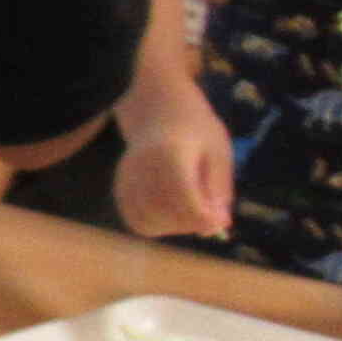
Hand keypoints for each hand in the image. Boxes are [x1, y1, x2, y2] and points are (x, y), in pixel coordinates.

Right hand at [113, 79, 234, 240]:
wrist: (159, 113)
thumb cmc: (196, 131)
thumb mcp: (219, 153)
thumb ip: (218, 188)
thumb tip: (219, 224)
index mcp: (171, 155)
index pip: (185, 198)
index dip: (205, 217)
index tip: (222, 221)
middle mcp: (142, 169)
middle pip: (165, 214)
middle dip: (192, 224)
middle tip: (210, 216)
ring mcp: (126, 180)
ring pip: (148, 222)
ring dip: (174, 227)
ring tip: (191, 213)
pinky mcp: (120, 190)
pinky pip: (136, 220)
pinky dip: (156, 225)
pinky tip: (172, 214)